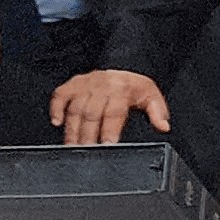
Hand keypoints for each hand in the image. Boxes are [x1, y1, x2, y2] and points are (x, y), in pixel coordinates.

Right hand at [49, 68, 171, 143]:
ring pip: (75, 108)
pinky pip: (59, 96)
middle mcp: (101, 86)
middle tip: (86, 153)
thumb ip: (158, 113)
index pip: (114, 112)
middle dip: (88, 135)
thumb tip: (164, 127)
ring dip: (72, 130)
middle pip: (91, 113)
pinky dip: (56, 109)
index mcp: (121, 90)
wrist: (123, 67)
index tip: (106, 145)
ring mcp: (84, 85)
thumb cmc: (135, 87)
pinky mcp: (72, 85)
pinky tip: (57, 124)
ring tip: (72, 147)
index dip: (109, 130)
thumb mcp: (152, 97)